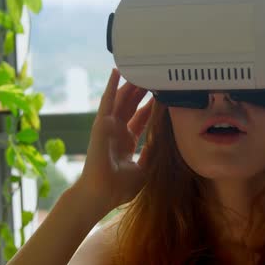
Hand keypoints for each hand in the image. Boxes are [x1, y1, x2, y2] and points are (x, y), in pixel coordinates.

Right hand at [74, 69, 152, 216]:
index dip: (150, 107)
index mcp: (126, 142)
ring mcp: (108, 127)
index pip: (141, 119)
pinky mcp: (100, 124)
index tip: (162, 95)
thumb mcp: (145, 168)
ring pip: (120, 100)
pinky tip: (116, 73)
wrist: (102, 194)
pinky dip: (111, 87)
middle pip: (131, 106)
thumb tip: (163, 138)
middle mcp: (117, 132)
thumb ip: (152, 152)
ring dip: (129, 85)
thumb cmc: (120, 188)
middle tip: (153, 76)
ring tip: (139, 70)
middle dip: (141, 91)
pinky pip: (107, 102)